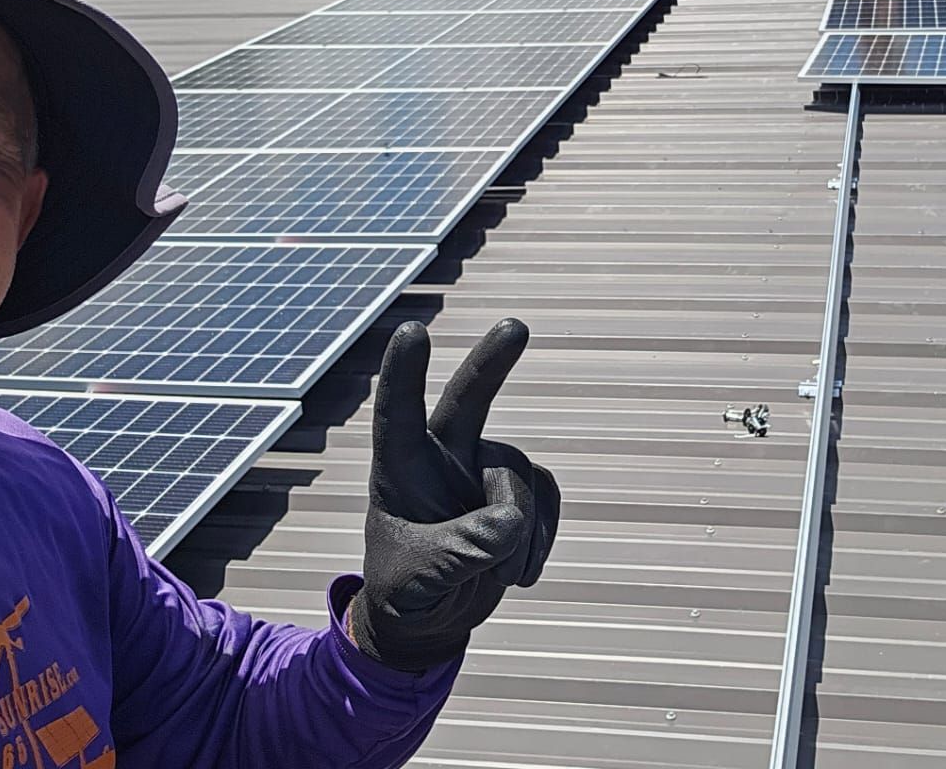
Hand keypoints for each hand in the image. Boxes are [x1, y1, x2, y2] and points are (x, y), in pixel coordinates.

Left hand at [351, 319, 558, 670]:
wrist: (430, 617)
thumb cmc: (406, 591)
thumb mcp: (418, 580)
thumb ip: (460, 549)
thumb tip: (510, 522)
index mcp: (401, 470)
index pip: (397, 416)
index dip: (404, 374)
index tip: (412, 331)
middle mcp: (445, 456)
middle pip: (470, 400)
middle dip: (493, 362)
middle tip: (516, 327)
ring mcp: (485, 468)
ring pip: (520, 483)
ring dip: (515, 538)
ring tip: (491, 576)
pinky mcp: (521, 488)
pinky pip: (547, 498)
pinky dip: (540, 539)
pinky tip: (518, 572)